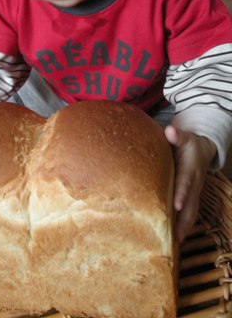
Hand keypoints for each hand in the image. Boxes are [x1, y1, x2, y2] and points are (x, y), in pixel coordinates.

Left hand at [164, 125, 216, 241]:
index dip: (182, 194)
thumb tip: (170, 131)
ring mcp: (195, 192)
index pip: (185, 183)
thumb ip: (177, 136)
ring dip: (184, 227)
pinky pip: (189, 213)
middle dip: (184, 220)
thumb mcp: (184, 137)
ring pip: (191, 212)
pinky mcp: (192, 197)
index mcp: (190, 170)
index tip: (177, 205)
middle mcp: (194, 184)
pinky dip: (184, 226)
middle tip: (175, 236)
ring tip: (174, 243)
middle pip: (191, 205)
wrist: (202, 149)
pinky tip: (175, 238)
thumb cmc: (189, 143)